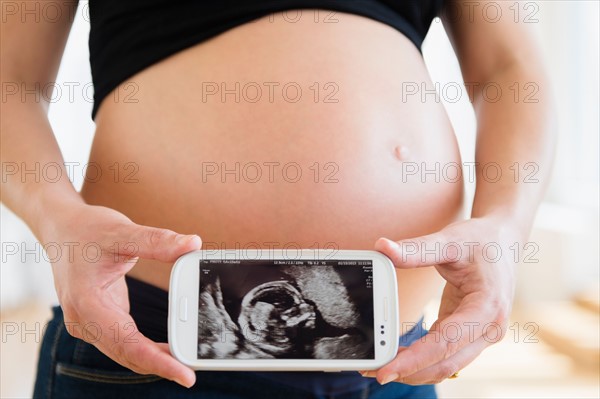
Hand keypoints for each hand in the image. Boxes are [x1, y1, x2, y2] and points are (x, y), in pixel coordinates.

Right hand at [41, 203, 200, 386]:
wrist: (61, 228)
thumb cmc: (86, 230)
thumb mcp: (123, 232)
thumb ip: (158, 241)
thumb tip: (192, 244)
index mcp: (86, 303)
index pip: (127, 343)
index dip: (159, 362)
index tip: (186, 375)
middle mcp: (84, 320)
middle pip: (128, 355)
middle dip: (163, 365)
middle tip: (195, 372)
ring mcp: (92, 323)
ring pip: (127, 352)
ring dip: (157, 359)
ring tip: (190, 362)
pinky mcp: (102, 320)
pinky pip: (127, 342)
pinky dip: (149, 348)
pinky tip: (173, 347)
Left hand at [361, 217, 517, 384]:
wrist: (502, 241)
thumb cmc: (480, 240)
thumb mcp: (449, 240)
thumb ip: (416, 249)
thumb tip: (383, 247)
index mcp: (487, 307)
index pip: (446, 342)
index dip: (414, 360)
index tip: (385, 370)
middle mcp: (488, 328)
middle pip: (445, 363)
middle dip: (408, 372)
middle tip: (371, 371)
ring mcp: (480, 335)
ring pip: (445, 365)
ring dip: (412, 370)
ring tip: (376, 366)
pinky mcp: (467, 333)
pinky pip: (442, 354)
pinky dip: (419, 359)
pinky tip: (395, 355)